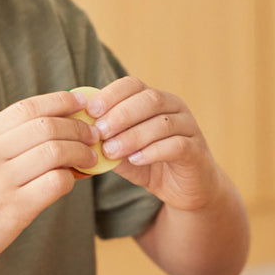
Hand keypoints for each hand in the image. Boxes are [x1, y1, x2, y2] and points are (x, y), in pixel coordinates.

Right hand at [0, 90, 99, 274]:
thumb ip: (1, 146)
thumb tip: (49, 132)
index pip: (27, 108)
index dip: (60, 101)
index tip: (81, 102)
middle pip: (46, 126)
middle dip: (78, 128)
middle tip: (93, 135)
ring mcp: (0, 182)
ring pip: (55, 151)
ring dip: (81, 152)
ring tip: (90, 158)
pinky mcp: (13, 210)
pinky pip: (55, 183)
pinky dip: (71, 179)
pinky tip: (71, 182)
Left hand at [87, 77, 221, 211]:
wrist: (185, 189)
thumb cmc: (150, 165)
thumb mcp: (122, 152)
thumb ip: (106, 141)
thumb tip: (79, 134)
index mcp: (155, 100)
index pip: (132, 85)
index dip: (111, 95)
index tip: (90, 111)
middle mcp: (174, 107)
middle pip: (149, 99)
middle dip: (120, 115)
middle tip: (99, 132)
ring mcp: (189, 127)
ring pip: (162, 122)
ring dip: (133, 136)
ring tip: (111, 151)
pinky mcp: (196, 150)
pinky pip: (176, 145)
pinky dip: (153, 151)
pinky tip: (135, 159)